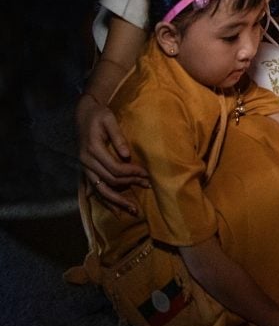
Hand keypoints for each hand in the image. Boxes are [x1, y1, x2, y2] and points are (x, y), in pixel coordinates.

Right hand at [76, 94, 147, 213]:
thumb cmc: (99, 115)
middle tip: (148, 186)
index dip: (132, 172)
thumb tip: (126, 154)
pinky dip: (106, 201)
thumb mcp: (109, 119)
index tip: (147, 174)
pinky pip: (96, 190)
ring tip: (134, 210)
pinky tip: (117, 210)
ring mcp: (85, 168)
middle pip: (110, 181)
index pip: (115, 168)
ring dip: (118, 201)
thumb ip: (117, 136)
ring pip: (101, 190)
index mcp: (92, 149)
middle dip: (130, 184)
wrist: (83, 115)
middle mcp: (86, 162)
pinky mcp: (87, 171)